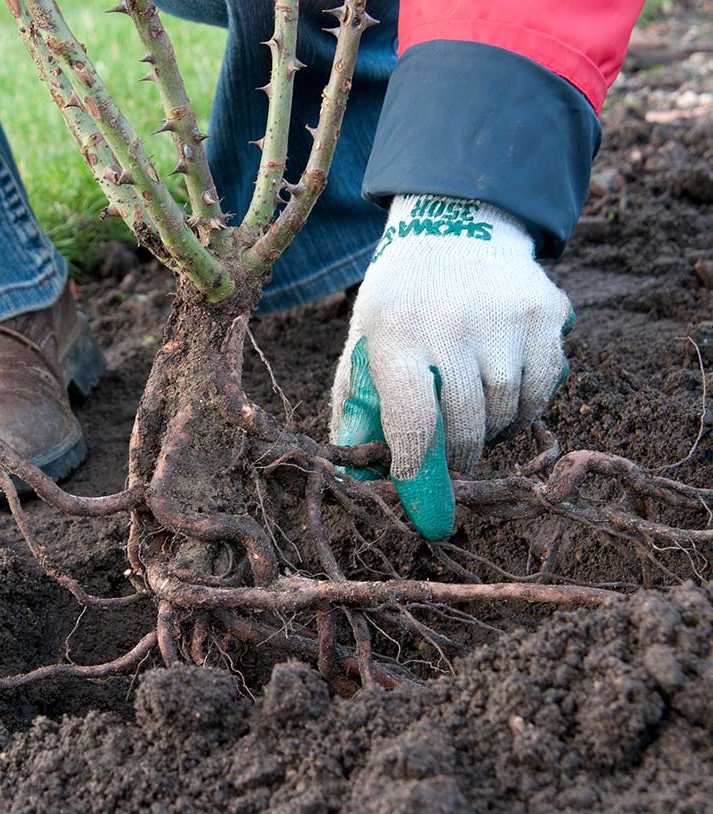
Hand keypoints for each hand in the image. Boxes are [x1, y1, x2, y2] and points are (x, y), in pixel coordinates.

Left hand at [330, 194, 574, 539]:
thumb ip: (358, 414)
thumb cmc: (399, 308)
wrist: (452, 232)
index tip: (417, 492)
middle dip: (456, 459)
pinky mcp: (544, 312)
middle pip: (464, 426)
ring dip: (491, 434)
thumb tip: (360, 481)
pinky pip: (542, 390)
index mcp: (395, 333)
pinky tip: (503, 398)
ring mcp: (504, 316)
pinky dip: (525, 410)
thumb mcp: (363, 348)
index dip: (417, 468)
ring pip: (506, 413)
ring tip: (473, 422)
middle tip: (449, 463)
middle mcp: (452, 322)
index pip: (413, 420)